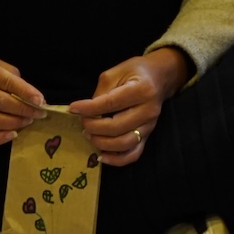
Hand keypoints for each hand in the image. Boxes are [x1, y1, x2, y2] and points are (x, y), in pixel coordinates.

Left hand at [67, 49, 189, 166]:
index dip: (89, 109)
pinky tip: (102, 156)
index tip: (73, 109)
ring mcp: (149, 126)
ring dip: (101, 143)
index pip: (111, 103)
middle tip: (83, 123)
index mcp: (141, 90)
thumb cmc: (135, 72)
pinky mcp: (148, 137)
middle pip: (116, 127)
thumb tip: (86, 112)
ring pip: (123, 144)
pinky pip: (133, 155)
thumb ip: (101, 92)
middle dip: (93, 127)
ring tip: (89, 135)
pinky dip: (116, 160)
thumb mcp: (116, 72)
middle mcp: (148, 111)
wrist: (160, 78)